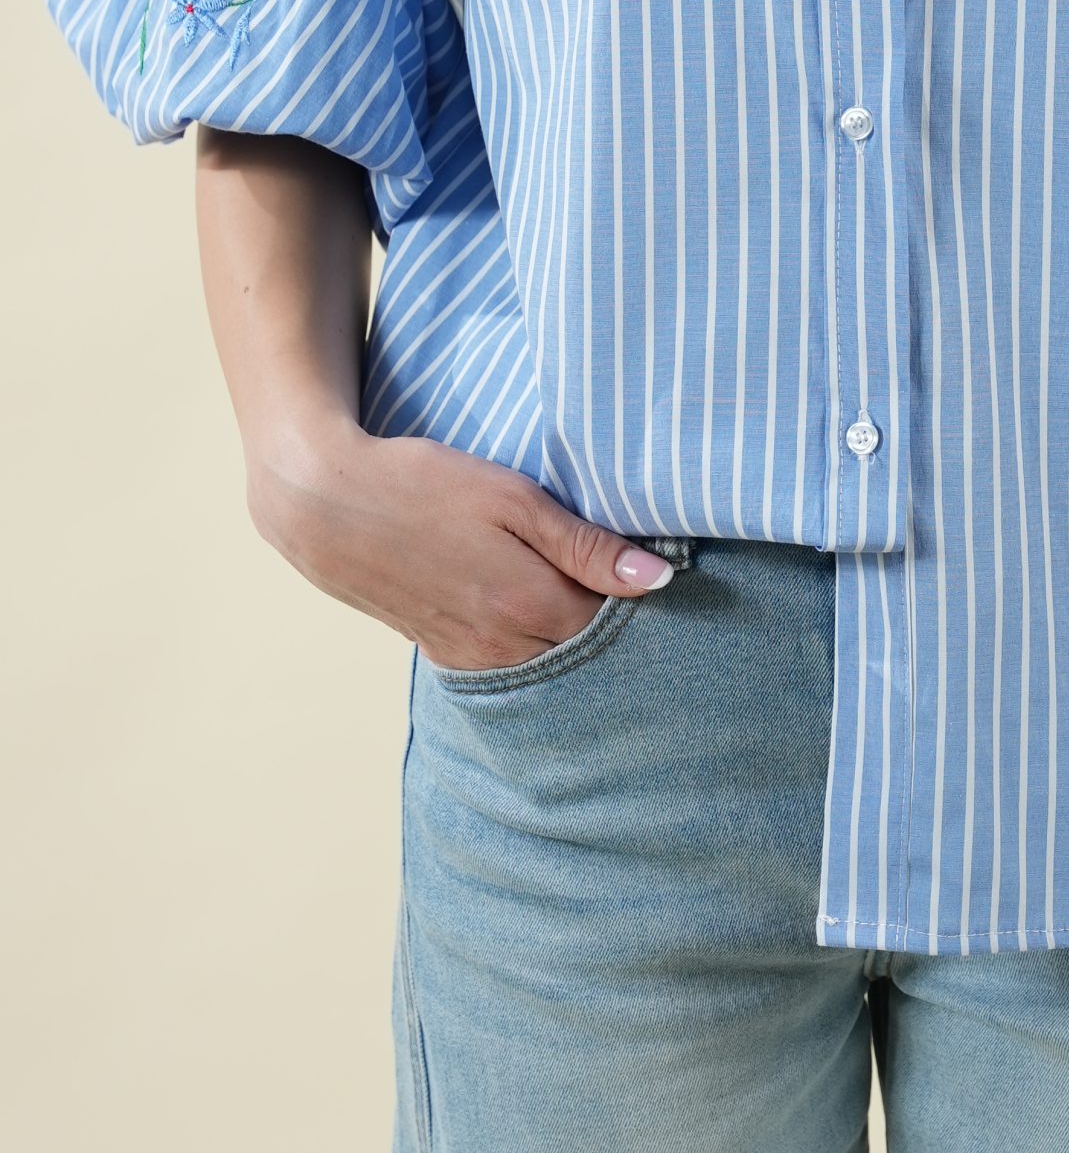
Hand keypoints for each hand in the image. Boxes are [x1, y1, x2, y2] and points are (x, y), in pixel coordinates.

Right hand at [245, 417, 677, 669]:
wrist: (324, 503)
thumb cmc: (423, 485)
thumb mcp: (513, 499)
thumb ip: (587, 545)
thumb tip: (660, 579)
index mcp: (531, 605)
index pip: (618, 625)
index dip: (641, 600)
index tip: (654, 571)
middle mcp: (504, 645)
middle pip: (586, 653)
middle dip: (609, 625)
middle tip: (621, 583)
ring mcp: (470, 656)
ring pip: (547, 665)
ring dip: (568, 638)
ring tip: (574, 591)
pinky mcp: (442, 653)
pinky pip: (506, 666)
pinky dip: (528, 646)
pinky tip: (530, 612)